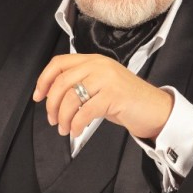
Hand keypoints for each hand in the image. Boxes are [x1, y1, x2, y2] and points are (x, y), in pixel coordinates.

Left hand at [32, 53, 173, 138]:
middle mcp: (99, 65)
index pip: (59, 63)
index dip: (44, 80)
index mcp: (93, 60)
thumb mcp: (101, 85)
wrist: (155, 108)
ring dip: (63, 118)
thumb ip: (80, 83)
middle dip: (51, 104)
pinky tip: (77, 131)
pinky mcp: (114, 95)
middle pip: (62, 82)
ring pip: (71, 98)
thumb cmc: (126, 99)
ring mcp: (107, 79)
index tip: (37, 96)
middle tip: (52, 119)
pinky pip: (85, 111)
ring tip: (65, 129)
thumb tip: (52, 97)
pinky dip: (76, 125)